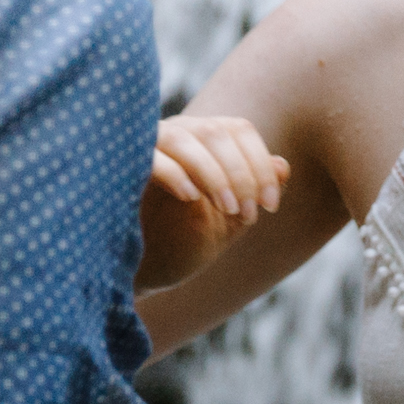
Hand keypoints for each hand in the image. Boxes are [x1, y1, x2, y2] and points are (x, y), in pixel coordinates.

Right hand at [141, 113, 286, 293]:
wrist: (140, 272)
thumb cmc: (182, 243)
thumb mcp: (228, 220)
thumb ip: (254, 193)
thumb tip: (283, 166)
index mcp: (202, 141)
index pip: (239, 130)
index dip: (261, 165)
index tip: (271, 206)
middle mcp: (175, 135)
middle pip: (217, 131)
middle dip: (242, 174)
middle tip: (249, 214)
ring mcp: (145, 147)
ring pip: (186, 138)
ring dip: (215, 174)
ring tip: (227, 210)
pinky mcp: (120, 168)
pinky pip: (151, 157)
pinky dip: (175, 173)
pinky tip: (191, 199)